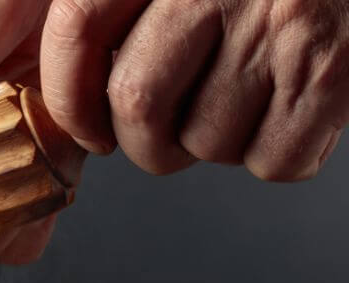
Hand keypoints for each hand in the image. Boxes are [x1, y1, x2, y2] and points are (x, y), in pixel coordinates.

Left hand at [40, 0, 348, 179]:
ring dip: (218, 144)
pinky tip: (295, 109)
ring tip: (250, 100)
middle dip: (147, 144)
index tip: (88, 130)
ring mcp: (279, 19)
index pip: (79, 23)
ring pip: (205, 141)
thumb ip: (129, 14)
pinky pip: (274, 159)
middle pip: (136, 101)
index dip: (69, 94)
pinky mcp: (333, 65)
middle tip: (172, 136)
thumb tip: (75, 95)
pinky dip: (279, 155)